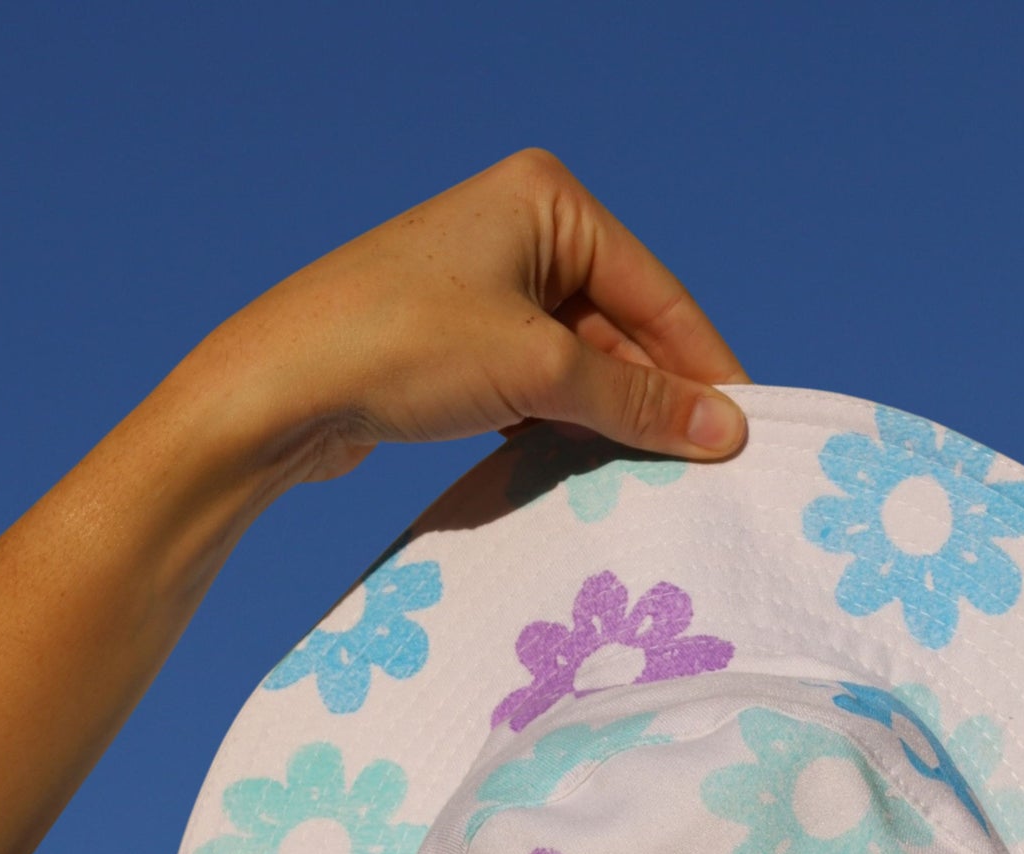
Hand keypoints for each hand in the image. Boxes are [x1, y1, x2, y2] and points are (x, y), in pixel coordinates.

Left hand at [178, 147, 748, 486]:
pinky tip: (583, 473)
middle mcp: (521, 229)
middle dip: (654, 399)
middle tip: (700, 474)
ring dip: (609, 421)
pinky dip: (562, 427)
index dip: (704, 368)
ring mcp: (486, 286)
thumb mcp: (538, 371)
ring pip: (581, 364)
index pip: (657, 293)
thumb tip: (729, 430)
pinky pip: (538, 386)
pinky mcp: (458, 342)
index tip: (746, 437)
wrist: (277, 389)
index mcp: (549, 200)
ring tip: (648, 483)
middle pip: (622, 329)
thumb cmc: (402, 347)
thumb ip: (638, 400)